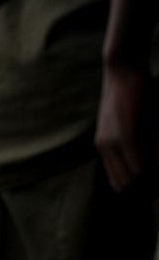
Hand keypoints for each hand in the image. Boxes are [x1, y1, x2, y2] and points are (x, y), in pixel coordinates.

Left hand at [95, 63, 153, 191]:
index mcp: (105, 146)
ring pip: (133, 181)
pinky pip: (142, 166)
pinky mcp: (127, 135)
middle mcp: (105, 147)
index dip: (139, 192)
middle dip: (148, 192)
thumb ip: (135, 141)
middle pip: (125, 188)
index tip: (157, 187)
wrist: (123, 67)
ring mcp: (113, 142)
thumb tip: (149, 163)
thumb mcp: (131, 120)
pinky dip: (156, 172)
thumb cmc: (134, 91)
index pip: (119, 184)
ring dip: (153, 184)